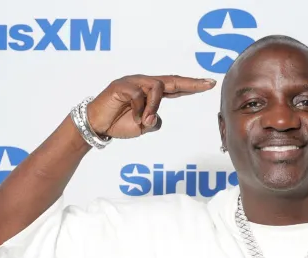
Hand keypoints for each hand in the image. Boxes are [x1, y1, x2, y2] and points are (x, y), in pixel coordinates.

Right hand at [84, 74, 215, 138]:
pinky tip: (134, 118)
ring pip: (156, 88)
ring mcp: (133, 82)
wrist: (97, 126)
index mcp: (151, 93)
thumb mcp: (143, 127)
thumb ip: (154, 121)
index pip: (175, 87)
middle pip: (171, 80)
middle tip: (207, 84)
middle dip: (190, 83)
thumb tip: (156, 117)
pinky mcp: (121, 85)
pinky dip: (139, 109)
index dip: (192, 86)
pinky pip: (138, 95)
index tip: (210, 84)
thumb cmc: (119, 124)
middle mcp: (144, 83)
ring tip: (144, 121)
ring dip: (154, 106)